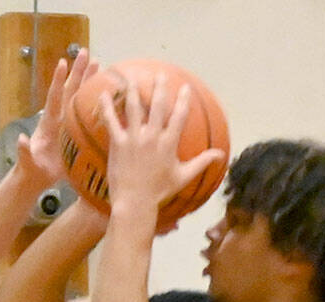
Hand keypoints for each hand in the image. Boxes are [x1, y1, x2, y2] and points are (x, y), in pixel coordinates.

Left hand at [16, 47, 96, 187]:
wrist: (37, 176)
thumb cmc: (31, 169)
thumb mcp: (27, 162)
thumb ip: (24, 151)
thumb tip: (21, 140)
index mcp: (48, 122)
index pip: (54, 97)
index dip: (58, 81)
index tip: (63, 62)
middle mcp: (59, 118)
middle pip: (70, 90)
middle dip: (78, 71)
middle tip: (85, 52)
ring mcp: (68, 123)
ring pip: (80, 97)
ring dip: (89, 80)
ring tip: (99, 63)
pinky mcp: (76, 131)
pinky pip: (88, 113)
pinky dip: (97, 103)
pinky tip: (108, 94)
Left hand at [100, 73, 225, 217]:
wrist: (134, 203)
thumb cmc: (159, 192)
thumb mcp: (183, 177)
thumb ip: (202, 162)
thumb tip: (220, 155)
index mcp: (169, 143)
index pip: (179, 115)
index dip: (183, 100)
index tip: (185, 87)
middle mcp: (153, 137)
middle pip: (157, 105)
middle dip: (159, 87)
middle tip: (159, 75)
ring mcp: (134, 139)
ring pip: (134, 108)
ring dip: (133, 90)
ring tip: (132, 78)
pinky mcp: (118, 144)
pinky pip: (112, 122)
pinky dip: (108, 108)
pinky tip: (104, 95)